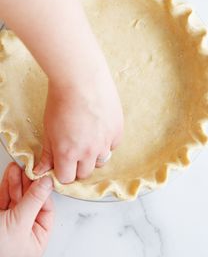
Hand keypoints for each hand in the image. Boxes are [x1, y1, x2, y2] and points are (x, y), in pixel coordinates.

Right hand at [0, 163, 53, 256]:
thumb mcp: (19, 221)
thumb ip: (34, 200)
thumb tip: (48, 183)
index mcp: (37, 239)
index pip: (47, 209)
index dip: (44, 192)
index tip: (42, 176)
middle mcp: (25, 232)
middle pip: (32, 201)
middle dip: (28, 182)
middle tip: (28, 168)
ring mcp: (11, 224)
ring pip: (18, 197)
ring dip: (17, 180)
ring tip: (18, 167)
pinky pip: (6, 198)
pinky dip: (7, 185)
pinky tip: (11, 173)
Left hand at [34, 50, 123, 182]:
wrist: (81, 78)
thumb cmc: (61, 100)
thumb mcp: (49, 129)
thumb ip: (48, 153)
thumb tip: (41, 171)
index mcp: (68, 153)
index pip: (66, 178)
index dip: (62, 172)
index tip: (62, 163)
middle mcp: (88, 152)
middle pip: (85, 173)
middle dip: (78, 166)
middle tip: (75, 149)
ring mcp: (105, 142)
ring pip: (101, 161)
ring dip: (94, 155)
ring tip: (88, 138)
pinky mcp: (117, 130)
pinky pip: (113, 145)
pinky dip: (106, 142)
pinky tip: (99, 129)